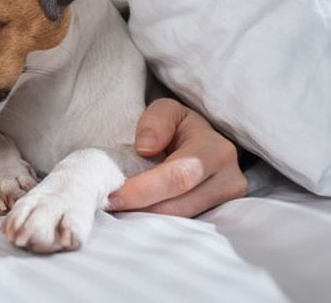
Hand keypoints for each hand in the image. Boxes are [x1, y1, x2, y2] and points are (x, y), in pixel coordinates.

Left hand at [108, 98, 248, 216]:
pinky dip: (157, 224)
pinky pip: (184, 227)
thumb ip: (155, 121)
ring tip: (121, 211)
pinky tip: (137, 216)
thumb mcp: (166, 111)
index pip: (178, 177)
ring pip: (180, 221)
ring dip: (147, 219)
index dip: (144, 190)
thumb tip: (146, 148)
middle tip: (110, 207)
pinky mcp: (218, 218)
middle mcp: (229, 180)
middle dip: (141, 209)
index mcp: (216, 151)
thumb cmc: (178, 126)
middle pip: (179, 206)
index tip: (113, 196)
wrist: (198, 142)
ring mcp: (226, 204)